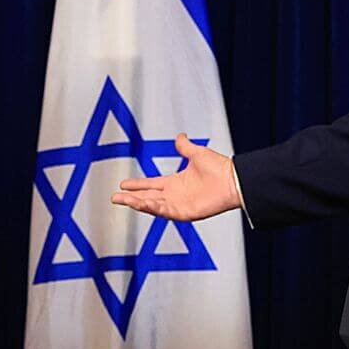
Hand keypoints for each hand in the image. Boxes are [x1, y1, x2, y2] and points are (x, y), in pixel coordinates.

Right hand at [111, 134, 241, 221]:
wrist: (233, 179)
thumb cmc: (220, 168)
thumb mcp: (197, 153)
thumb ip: (185, 147)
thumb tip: (180, 136)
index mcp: (176, 182)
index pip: (151, 184)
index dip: (137, 184)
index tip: (122, 183)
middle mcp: (175, 195)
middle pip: (147, 197)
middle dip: (130, 197)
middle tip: (114, 197)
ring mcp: (179, 205)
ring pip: (153, 206)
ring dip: (137, 203)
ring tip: (122, 199)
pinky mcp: (185, 212)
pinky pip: (165, 211)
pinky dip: (153, 208)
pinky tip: (141, 203)